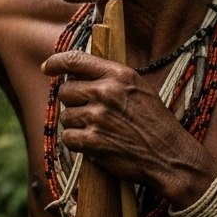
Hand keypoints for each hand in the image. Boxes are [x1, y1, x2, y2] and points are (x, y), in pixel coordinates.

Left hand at [41, 51, 216, 206]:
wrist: (169, 156)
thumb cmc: (155, 123)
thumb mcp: (138, 88)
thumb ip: (110, 78)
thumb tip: (77, 72)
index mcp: (118, 75)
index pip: (75, 60)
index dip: (55, 62)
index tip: (47, 67)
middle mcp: (106, 92)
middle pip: (65, 91)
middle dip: (73, 102)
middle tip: (89, 112)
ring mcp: (98, 117)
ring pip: (65, 116)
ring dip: (77, 125)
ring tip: (99, 130)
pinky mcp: (92, 141)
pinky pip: (68, 137)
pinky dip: (78, 143)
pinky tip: (95, 144)